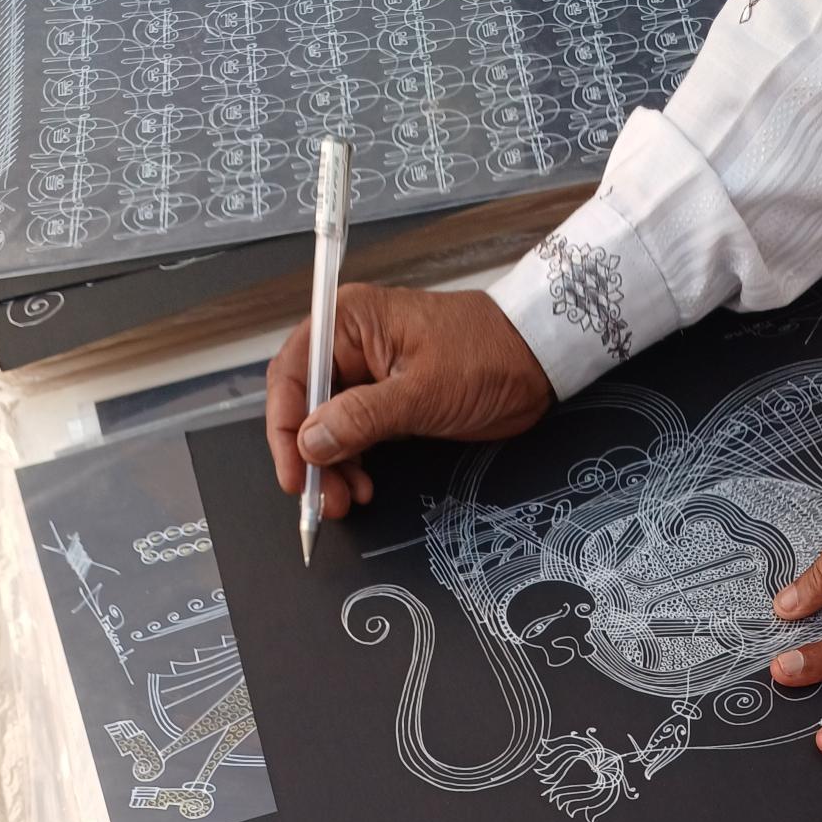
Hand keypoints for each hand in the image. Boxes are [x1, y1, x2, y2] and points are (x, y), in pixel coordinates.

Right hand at [265, 283, 552, 516]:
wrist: (536, 362)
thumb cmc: (489, 356)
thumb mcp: (423, 393)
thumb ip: (362, 418)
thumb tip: (312, 441)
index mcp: (350, 322)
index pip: (293, 374)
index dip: (284, 427)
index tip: (293, 471)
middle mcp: (351, 344)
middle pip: (304, 404)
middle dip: (309, 456)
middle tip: (320, 497)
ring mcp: (368, 374)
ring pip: (327, 426)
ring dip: (331, 466)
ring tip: (344, 499)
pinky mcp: (387, 400)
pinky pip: (354, 434)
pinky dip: (353, 463)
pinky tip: (362, 485)